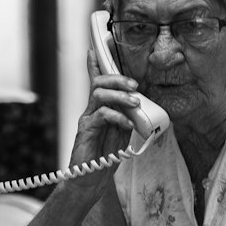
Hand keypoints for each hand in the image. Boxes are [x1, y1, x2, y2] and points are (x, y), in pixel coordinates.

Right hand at [68, 45, 143, 172]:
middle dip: (118, 78)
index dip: (95, 63)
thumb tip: (140, 104)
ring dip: (120, 96)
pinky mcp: (85, 131)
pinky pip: (101, 116)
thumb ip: (127, 117)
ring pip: (99, 94)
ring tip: (135, 103)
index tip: (99, 46)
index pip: (96, 80)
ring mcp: (87, 119)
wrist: (91, 179)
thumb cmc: (106, 156)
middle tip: (135, 86)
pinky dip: (117, 117)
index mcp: (100, 108)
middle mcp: (91, 110)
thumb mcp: (122, 133)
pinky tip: (128, 125)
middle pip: (99, 82)